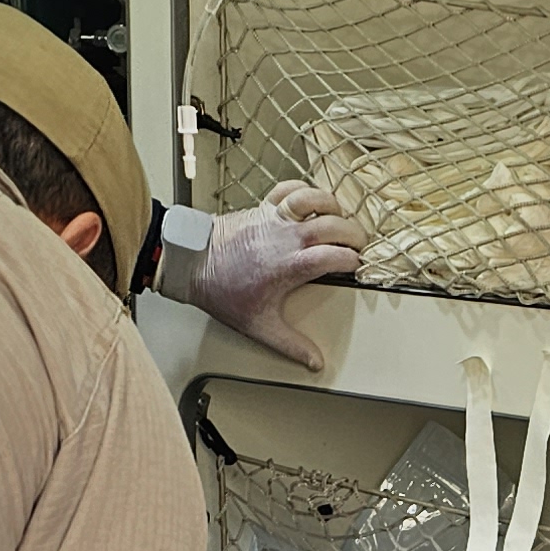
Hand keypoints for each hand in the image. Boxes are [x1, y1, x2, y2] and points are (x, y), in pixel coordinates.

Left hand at [180, 180, 366, 368]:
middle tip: (358, 246)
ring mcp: (276, 218)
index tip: (357, 268)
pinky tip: (311, 201)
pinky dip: (305, 190)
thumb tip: (313, 361)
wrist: (191, 262)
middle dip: (354, 234)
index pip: (337, 256)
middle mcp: (288, 237)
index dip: (354, 261)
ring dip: (334, 206)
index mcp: (292, 265)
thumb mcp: (259, 325)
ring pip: (316, 199)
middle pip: (336, 225)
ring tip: (340, 218)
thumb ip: (290, 344)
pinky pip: (290, 189)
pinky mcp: (264, 207)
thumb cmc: (221, 290)